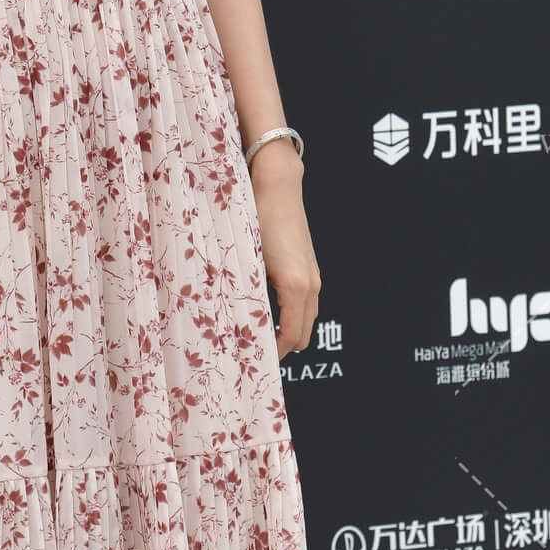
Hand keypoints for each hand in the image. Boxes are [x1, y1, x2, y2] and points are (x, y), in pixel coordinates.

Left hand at [253, 165, 319, 357]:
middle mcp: (311, 285)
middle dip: (281, 347)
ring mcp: (314, 277)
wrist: (277, 188)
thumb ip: (247, 295)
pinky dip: (291, 315)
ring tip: (256, 333)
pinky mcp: (311, 269)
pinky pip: (306, 304)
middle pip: (302, 336)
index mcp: (295, 288)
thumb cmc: (256, 221)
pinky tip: (267, 309)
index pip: (290, 338)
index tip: (252, 361)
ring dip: (287, 331)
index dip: (272, 354)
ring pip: (306, 320)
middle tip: (251, 351)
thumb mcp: (247, 263)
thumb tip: (235, 325)